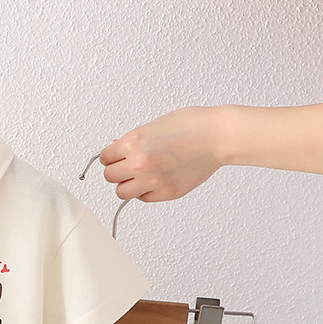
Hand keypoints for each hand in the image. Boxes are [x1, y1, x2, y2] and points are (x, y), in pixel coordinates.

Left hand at [99, 107, 222, 201]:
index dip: (111, 157)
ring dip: (127, 185)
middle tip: (127, 167)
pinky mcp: (166, 192)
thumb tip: (117, 150)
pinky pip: (143, 198)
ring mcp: (152, 180)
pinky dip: (145, 192)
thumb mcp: (154, 125)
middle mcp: (139, 163)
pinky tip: (155, 180)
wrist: (217, 136)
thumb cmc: (192, 126)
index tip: (115, 157)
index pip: (105, 158)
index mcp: (134, 142)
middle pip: (110, 177)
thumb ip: (133, 141)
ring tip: (139, 177)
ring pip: (122, 192)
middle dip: (117, 171)